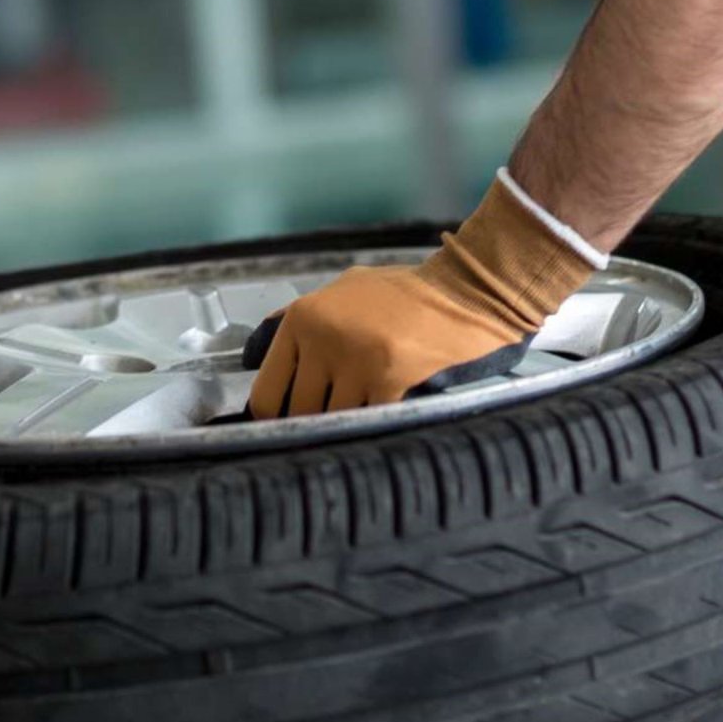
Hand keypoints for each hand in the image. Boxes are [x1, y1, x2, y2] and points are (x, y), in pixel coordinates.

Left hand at [243, 176, 597, 418]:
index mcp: (303, 319)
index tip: (286, 430)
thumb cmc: (405, 294)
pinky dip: (376, 424)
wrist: (466, 292)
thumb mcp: (343, 291)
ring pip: (333, 422)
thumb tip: (256, 355)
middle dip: (313, 426)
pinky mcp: (389, 379)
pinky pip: (369, 421)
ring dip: (347, 426)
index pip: (267, 393)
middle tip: (328, 429)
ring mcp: (355, 360)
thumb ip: (300, 321)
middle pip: (298, 415)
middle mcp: (322, 339)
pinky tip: (387, 416)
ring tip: (360, 420)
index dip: (275, 420)